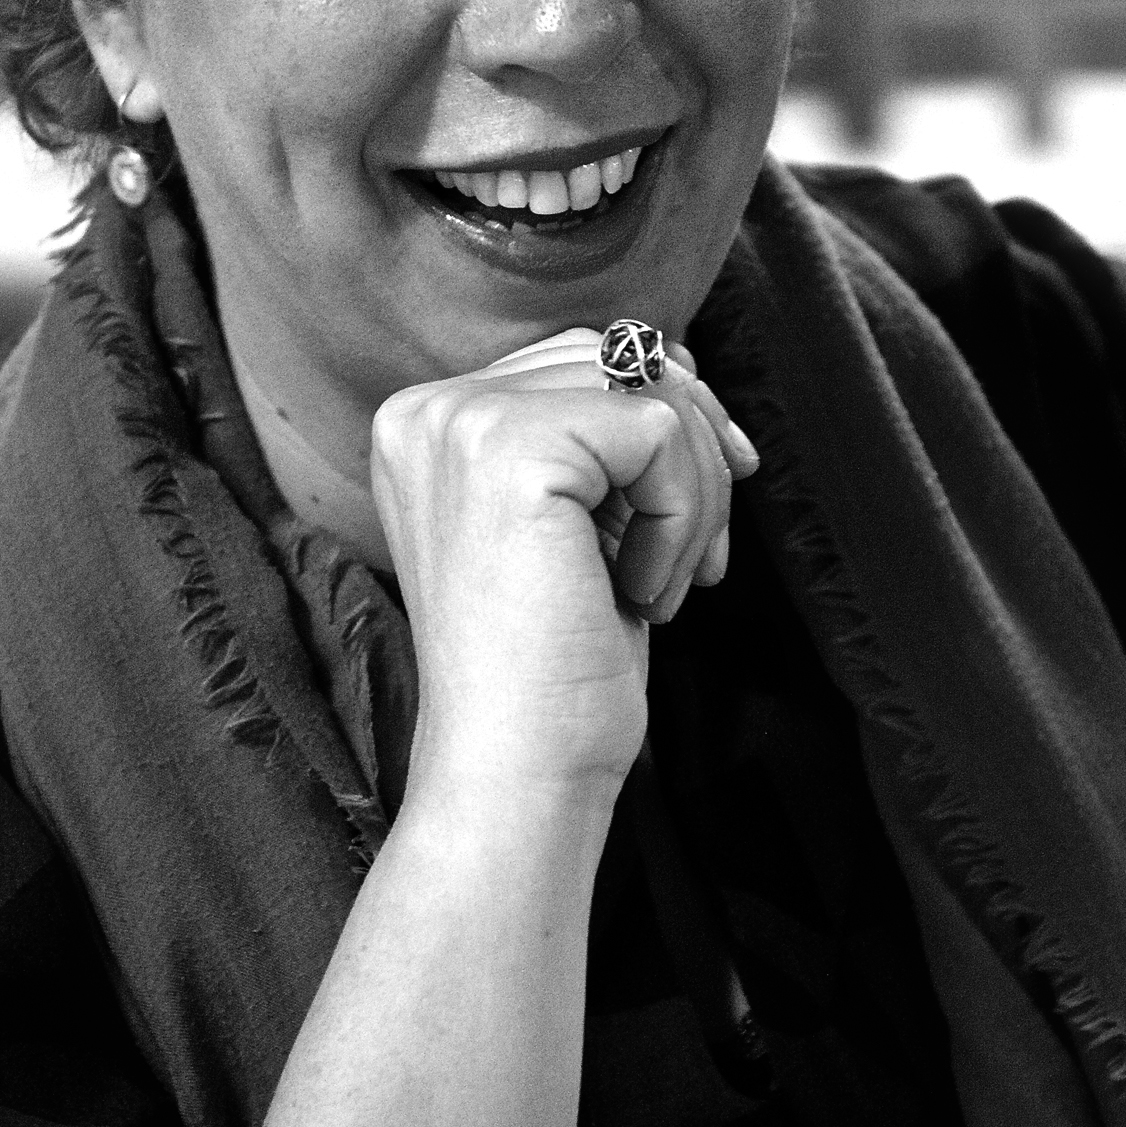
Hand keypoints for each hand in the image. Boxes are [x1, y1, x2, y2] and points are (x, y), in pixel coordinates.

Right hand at [370, 329, 758, 799]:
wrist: (517, 773)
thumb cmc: (556, 670)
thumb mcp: (579, 525)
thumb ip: (600, 434)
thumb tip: (684, 361)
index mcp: (428, 425)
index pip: (581, 359)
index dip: (663, 426)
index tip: (693, 520)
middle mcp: (427, 411)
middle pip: (618, 353)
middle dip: (690, 450)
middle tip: (697, 557)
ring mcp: (459, 425)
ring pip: (649, 386)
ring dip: (694, 491)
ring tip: (662, 586)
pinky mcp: (507, 451)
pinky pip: (658, 432)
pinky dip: (682, 518)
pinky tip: (639, 595)